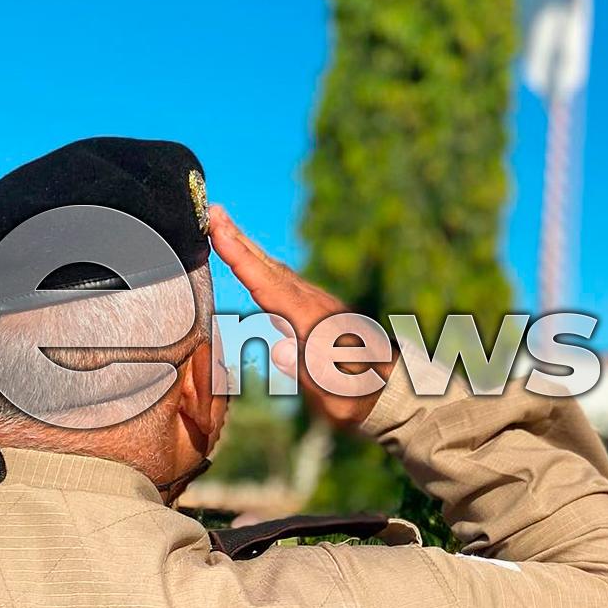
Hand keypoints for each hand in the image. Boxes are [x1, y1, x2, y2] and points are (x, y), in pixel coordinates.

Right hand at [208, 204, 392, 426]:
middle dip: (240, 240)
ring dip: (249, 248)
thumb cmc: (359, 398)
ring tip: (223, 226)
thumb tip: (279, 351)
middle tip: (214, 209)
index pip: (270, 286)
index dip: (242, 259)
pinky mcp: (319, 309)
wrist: (392, 392)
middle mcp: (316, 306)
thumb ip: (307, 371)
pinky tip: (253, 260)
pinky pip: (284, 281)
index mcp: (314, 323)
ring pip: (276, 271)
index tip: (219, 231)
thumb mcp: (333, 394)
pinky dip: (263, 265)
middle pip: (270, 268)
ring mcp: (318, 304)